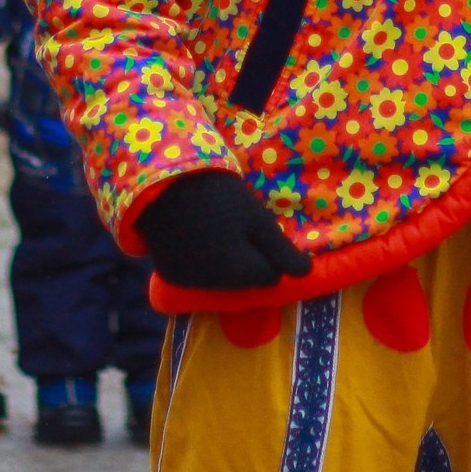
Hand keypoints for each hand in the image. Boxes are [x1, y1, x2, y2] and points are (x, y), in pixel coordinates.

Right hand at [134, 170, 313, 290]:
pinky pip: (198, 278)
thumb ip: (282, 251)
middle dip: (249, 262)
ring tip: (218, 231)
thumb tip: (306, 274)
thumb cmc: (219, 198)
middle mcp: (216, 287)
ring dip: (227, 265)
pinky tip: (197, 239)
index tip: (261, 232)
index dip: (271, 255)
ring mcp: (190, 284)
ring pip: (223, 282)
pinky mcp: (171, 276)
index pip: (272, 276)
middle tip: (240, 229)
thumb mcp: (257, 220)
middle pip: (247, 283)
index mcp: (240, 273)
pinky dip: (202, 265)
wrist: (164, 184)